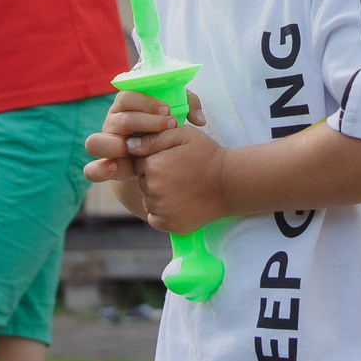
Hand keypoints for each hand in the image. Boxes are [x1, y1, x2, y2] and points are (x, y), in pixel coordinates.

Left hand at [85, 90, 225, 231]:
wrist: (231, 183)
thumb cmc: (207, 155)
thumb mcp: (184, 135)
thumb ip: (154, 137)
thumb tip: (129, 145)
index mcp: (153, 166)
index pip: (140, 164)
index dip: (156, 161)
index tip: (173, 162)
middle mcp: (153, 189)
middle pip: (143, 183)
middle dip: (156, 178)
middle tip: (180, 175)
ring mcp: (161, 210)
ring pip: (149, 200)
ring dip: (159, 196)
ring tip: (183, 189)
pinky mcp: (169, 225)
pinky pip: (155, 218)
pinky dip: (163, 212)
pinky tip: (180, 203)